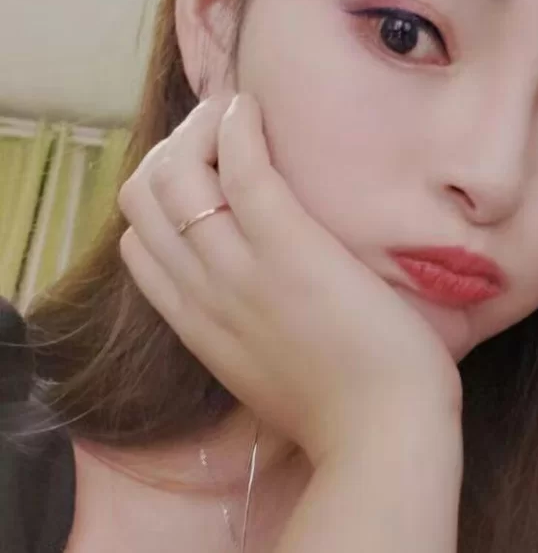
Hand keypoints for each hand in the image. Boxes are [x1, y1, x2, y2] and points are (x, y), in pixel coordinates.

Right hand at [117, 92, 461, 464]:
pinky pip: (240, 165)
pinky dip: (238, 125)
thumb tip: (272, 304)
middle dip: (171, 153)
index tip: (205, 179)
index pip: (139, 245)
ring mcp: (240, 270)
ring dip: (201, 129)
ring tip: (239, 116)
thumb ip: (254, 334)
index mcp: (197, 327)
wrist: (382, 440)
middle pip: (142, 198)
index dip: (161, 202)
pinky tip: (256, 111)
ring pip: (174, 174)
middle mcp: (203, 293)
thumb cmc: (349, 414)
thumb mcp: (273, 376)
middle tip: (220, 136)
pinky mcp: (288, 249)